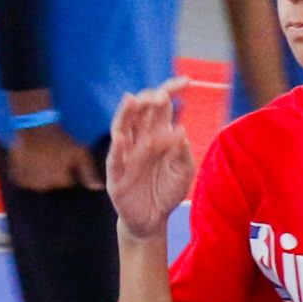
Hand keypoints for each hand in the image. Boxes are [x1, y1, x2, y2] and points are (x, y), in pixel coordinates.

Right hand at [8, 120, 100, 192]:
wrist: (35, 126)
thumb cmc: (60, 139)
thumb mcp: (80, 153)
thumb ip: (89, 173)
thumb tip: (98, 188)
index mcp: (60, 180)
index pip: (67, 182)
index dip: (68, 170)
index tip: (65, 158)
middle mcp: (45, 185)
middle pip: (53, 185)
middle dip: (55, 174)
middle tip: (53, 157)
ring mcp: (30, 182)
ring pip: (39, 185)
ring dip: (42, 176)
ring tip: (42, 159)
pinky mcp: (18, 177)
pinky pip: (25, 182)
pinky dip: (28, 176)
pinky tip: (31, 164)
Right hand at [106, 79, 195, 240]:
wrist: (153, 219)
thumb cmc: (167, 191)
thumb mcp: (184, 172)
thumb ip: (183, 152)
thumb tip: (179, 129)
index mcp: (159, 134)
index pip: (163, 106)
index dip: (172, 90)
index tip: (187, 82)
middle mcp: (141, 139)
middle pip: (141, 110)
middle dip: (150, 99)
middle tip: (162, 96)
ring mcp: (127, 154)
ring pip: (122, 126)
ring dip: (126, 113)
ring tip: (133, 101)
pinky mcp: (117, 172)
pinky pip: (115, 158)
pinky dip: (117, 148)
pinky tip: (121, 138)